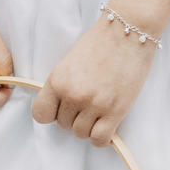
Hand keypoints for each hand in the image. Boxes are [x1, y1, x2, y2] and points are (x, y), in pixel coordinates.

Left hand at [31, 16, 154, 144]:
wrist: (128, 30)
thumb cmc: (100, 42)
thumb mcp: (70, 61)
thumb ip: (62, 85)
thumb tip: (62, 107)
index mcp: (57, 80)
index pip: (41, 115)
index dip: (52, 114)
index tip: (62, 108)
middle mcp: (73, 95)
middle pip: (63, 125)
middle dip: (74, 116)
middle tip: (88, 102)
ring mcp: (94, 104)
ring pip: (81, 133)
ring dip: (89, 125)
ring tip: (99, 109)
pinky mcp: (115, 111)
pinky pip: (99, 139)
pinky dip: (102, 136)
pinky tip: (107, 124)